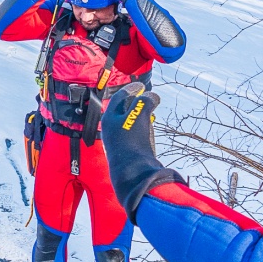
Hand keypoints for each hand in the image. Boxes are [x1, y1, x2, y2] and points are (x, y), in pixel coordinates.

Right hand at [100, 83, 184, 221]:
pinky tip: (155, 100)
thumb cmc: (125, 170)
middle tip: (138, 88)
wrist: (130, 173)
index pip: (110, 109)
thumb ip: (123, 143)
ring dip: (146, 98)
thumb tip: (129, 147)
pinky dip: (153, 99)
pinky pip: (147, 100)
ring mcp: (125, 116)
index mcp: (106, 129)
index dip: (119, 100)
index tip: (126, 96)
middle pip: (121, 98)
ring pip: (138, 99)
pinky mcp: (139, 115)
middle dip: (130, 91)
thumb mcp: (118, 154)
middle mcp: (111, 119)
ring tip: (151, 97)